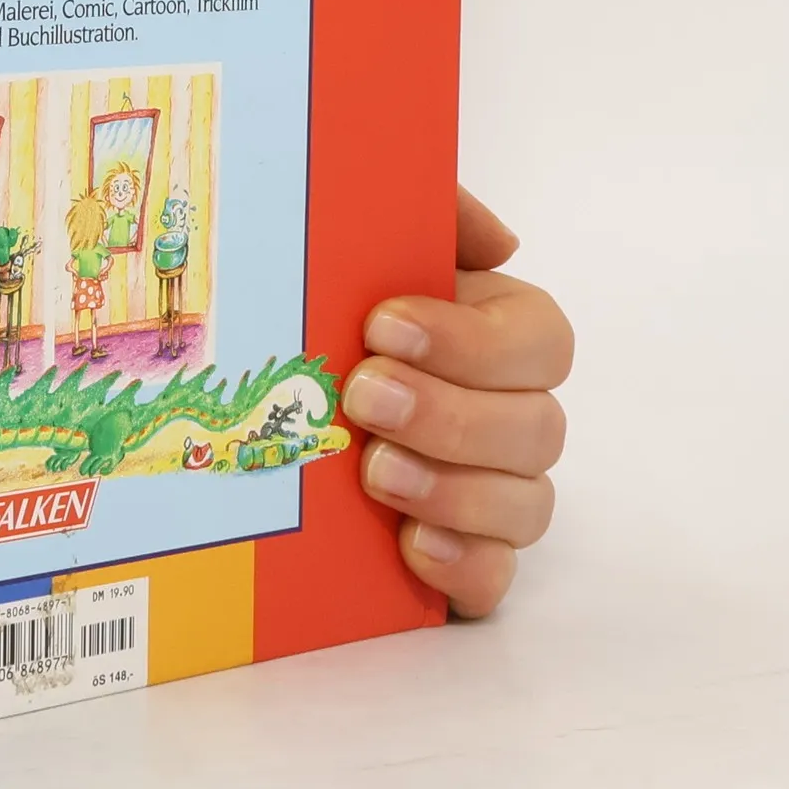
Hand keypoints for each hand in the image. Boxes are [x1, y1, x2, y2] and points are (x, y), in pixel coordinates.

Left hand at [342, 188, 571, 617]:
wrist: (249, 398)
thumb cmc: (316, 304)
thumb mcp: (356, 233)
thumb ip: (430, 210)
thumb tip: (500, 243)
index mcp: (492, 331)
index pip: (540, 339)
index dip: (472, 340)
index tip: (383, 326)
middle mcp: (503, 413)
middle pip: (538, 428)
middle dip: (450, 415)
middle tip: (363, 396)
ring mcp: (487, 491)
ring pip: (526, 504)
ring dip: (452, 489)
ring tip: (373, 471)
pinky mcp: (456, 558)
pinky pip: (495, 578)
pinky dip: (464, 566)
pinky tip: (411, 546)